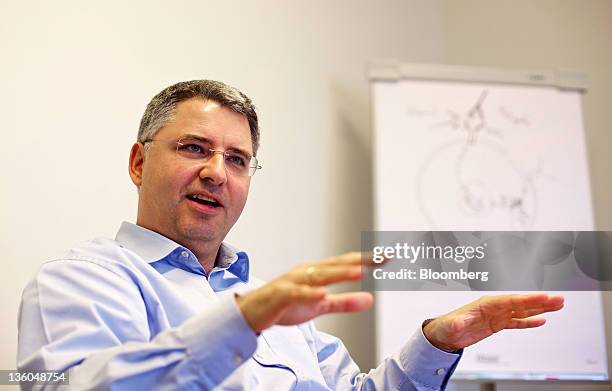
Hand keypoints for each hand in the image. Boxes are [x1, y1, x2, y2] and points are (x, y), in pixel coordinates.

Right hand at [235, 252, 372, 332]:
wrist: (252, 311)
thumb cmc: (285, 305)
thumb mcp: (320, 306)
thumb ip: (344, 302)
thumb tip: (371, 299)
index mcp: (317, 272)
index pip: (346, 264)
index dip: (367, 260)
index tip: (389, 257)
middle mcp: (307, 272)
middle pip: (337, 265)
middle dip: (360, 261)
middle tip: (382, 258)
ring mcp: (293, 282)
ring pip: (319, 276)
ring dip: (340, 273)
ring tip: (360, 272)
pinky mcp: (281, 295)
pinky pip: (297, 293)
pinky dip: (309, 294)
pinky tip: (322, 294)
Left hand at [423, 294, 564, 351]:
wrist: (443, 335)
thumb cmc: (445, 327)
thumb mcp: (450, 326)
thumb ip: (457, 323)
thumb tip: (460, 322)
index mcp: (485, 304)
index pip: (510, 301)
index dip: (527, 300)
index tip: (543, 298)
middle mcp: (493, 307)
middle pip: (520, 303)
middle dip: (539, 301)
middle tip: (558, 299)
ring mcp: (496, 315)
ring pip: (522, 310)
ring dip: (539, 309)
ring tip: (557, 305)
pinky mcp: (496, 324)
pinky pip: (516, 322)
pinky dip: (529, 321)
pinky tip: (542, 320)